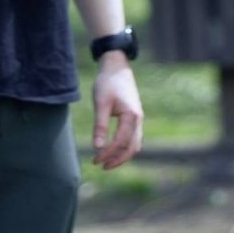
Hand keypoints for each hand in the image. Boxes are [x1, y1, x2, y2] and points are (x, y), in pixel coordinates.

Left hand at [90, 55, 142, 169]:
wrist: (116, 67)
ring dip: (122, 155)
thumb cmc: (107, 83)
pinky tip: (112, 148)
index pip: (121, 142)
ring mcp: (138, 119)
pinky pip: (133, 138)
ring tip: (106, 161)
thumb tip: (98, 147)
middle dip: (117, 160)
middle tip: (101, 166)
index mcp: (132, 116)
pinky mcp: (134, 117)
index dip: (108, 153)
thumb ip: (100, 125)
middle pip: (132, 148)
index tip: (95, 159)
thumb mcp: (101, 103)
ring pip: (134, 144)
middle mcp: (138, 120)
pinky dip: (124, 147)